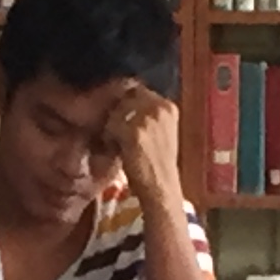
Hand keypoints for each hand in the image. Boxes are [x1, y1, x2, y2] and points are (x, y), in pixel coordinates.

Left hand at [101, 84, 187, 214]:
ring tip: (117, 143)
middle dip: (118, 113)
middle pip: (127, 98)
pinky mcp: (134, 131)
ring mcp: (148, 118)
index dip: (126, 103)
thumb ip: (149, 115)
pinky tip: (116, 150)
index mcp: (169, 107)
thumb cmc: (159, 164)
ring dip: (112, 126)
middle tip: (117, 132)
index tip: (121, 117)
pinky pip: (111, 126)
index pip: (140, 90)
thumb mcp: (162, 132)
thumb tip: (125, 102)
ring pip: (117, 111)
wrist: (162, 188)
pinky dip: (109, 138)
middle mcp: (161, 108)